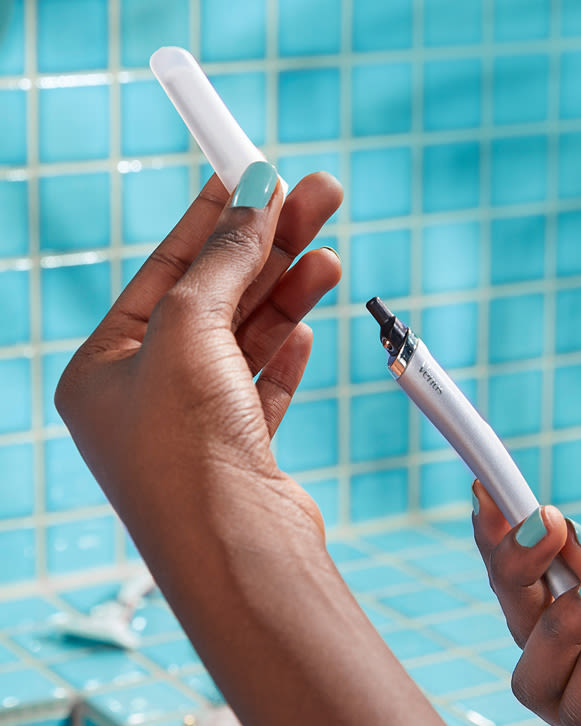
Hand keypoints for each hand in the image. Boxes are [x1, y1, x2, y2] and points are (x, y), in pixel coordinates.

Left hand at [56, 163, 342, 580]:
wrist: (234, 554)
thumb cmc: (186, 448)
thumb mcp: (191, 330)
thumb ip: (223, 261)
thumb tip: (255, 199)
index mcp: (105, 367)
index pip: (165, 269)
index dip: (214, 216)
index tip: (254, 171)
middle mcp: (145, 396)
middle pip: (216, 299)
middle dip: (269, 247)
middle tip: (319, 197)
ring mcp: (194, 426)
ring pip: (247, 340)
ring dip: (288, 295)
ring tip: (330, 254)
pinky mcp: (240, 451)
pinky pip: (263, 386)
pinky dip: (286, 353)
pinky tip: (308, 325)